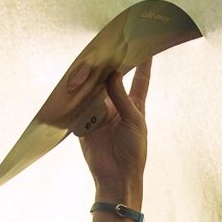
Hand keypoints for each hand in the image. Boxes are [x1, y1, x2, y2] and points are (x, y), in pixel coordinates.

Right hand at [75, 58, 151, 203]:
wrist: (116, 177)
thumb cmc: (133, 151)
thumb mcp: (133, 121)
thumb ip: (121, 96)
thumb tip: (112, 73)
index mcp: (134, 105)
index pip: (140, 80)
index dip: (144, 64)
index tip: (146, 46)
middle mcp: (116, 106)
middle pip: (112, 80)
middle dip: (110, 64)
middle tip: (108, 44)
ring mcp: (99, 113)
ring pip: (94, 89)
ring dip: (91, 77)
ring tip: (90, 58)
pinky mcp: (84, 122)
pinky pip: (79, 104)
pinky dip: (76, 94)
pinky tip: (74, 80)